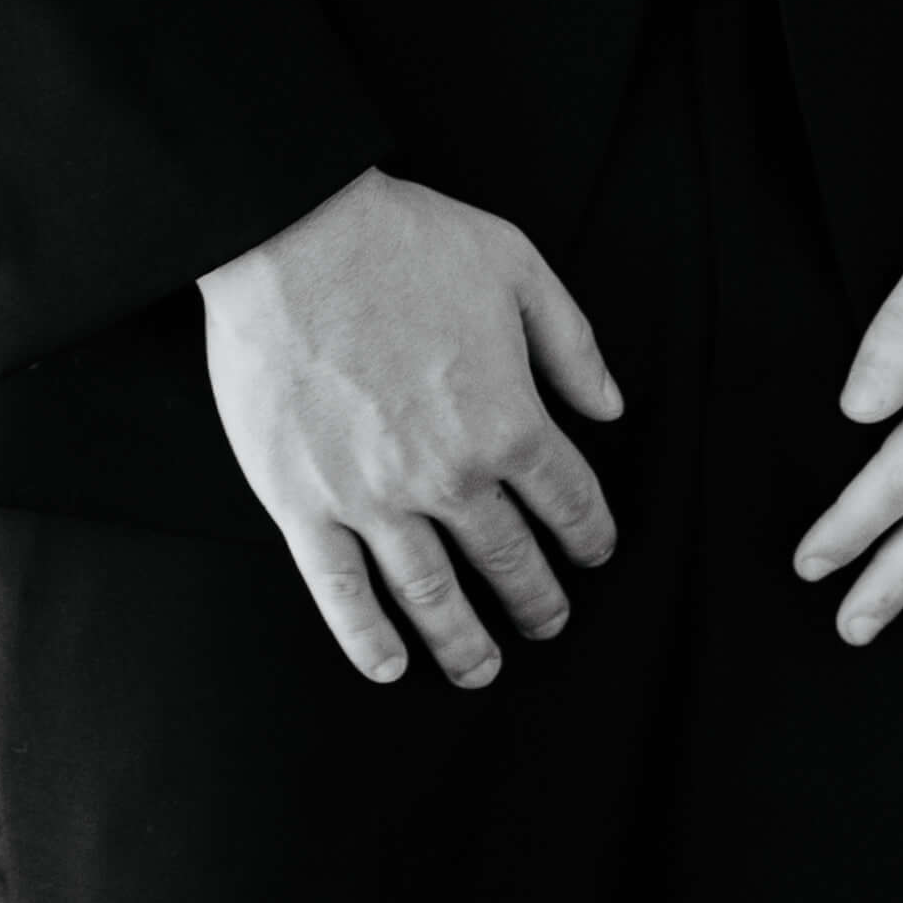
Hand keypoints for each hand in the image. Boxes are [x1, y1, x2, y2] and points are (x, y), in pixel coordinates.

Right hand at [200, 170, 624, 688]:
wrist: (292, 233)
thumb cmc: (405, 240)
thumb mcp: (518, 269)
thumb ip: (572, 345)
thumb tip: (610, 407)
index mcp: (509, 419)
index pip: (568, 501)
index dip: (590, 536)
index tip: (595, 554)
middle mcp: (449, 474)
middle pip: (508, 560)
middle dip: (537, 599)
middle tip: (549, 622)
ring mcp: (372, 497)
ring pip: (431, 595)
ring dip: (464, 642)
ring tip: (482, 668)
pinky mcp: (301, 503)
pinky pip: (339, 591)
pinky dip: (367, 638)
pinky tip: (390, 665)